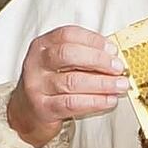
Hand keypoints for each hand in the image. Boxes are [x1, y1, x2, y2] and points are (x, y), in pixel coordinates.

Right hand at [7, 25, 129, 147]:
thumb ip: (83, 55)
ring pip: (73, 81)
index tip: (112, 49)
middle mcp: (36, 63)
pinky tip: (108, 100)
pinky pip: (72, 103)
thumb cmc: (50, 82)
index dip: (93, 40)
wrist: (26, 113)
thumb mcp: (60, 63)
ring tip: (120, 85)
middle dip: (98, 60)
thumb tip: (113, 57)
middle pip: (68, 54)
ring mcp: (37, 86)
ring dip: (102, 83)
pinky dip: (95, 101)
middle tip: (118, 67)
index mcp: (42, 45)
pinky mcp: (43, 108)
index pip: (68, 35)